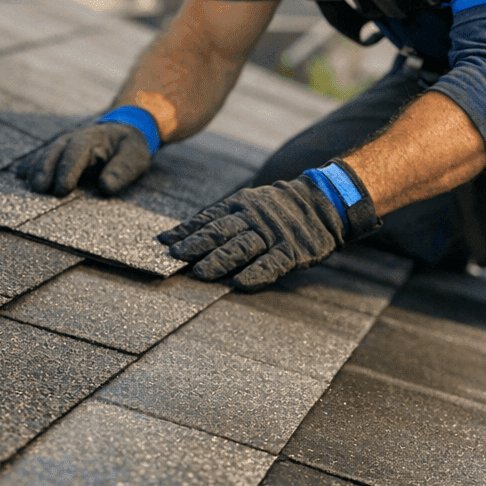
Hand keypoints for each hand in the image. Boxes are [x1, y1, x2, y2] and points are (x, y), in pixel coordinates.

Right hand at [16, 121, 151, 196]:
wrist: (121, 132)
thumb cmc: (128, 148)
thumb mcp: (135, 157)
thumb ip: (122, 170)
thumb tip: (105, 186)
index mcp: (93, 138)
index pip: (77, 151)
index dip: (68, 169)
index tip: (62, 189)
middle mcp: (72, 138)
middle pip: (54, 151)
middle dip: (45, 169)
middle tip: (38, 189)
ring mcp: (61, 144)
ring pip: (44, 153)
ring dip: (35, 169)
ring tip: (29, 186)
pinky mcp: (56, 152)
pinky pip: (39, 156)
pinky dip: (29, 165)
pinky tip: (20, 175)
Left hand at [160, 172, 367, 289]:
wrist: (323, 202)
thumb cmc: (277, 209)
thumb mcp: (248, 203)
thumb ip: (221, 218)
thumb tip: (183, 233)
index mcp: (239, 205)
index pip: (207, 218)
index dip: (185, 230)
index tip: (162, 242)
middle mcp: (252, 218)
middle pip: (220, 232)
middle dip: (195, 245)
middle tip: (174, 258)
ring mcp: (272, 235)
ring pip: (242, 247)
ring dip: (219, 260)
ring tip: (200, 273)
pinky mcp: (291, 251)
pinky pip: (271, 264)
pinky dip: (256, 273)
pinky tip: (240, 283)